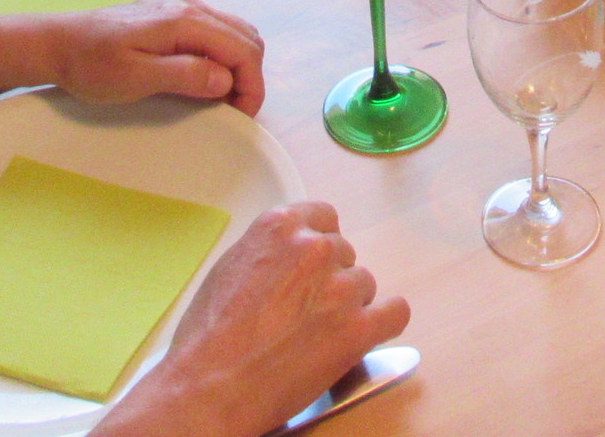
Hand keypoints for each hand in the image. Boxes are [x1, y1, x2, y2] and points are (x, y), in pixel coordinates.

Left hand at [50, 0, 265, 114]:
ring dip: (238, 66)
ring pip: (234, 32)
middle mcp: (191, 6)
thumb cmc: (91, 65)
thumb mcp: (135, 78)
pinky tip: (205, 78)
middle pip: (246, 37)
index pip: (242, 49)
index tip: (240, 116)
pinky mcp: (173, 13)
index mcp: (185, 20)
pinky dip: (224, 56)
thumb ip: (184, 75)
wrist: (57, 42)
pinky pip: (216, 32)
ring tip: (221, 98)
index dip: (251, 85)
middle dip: (249, 76)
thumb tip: (226, 80)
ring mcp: (183, 6)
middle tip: (233, 110)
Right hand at [108, 204, 406, 436]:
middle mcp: (315, 248)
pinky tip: (367, 335)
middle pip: (344, 254)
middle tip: (306, 312)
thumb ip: (270, 251)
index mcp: (280, 226)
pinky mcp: (358, 328)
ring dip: (349, 306)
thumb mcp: (230, 267)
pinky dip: (384, 324)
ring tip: (317, 336)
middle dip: (330, 280)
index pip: (324, 218)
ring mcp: (340, 287)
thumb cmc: (208, 336)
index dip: (320, 247)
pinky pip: (395, 313)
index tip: (314, 267)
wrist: (210, 387)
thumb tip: (289, 256)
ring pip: (364, 285)